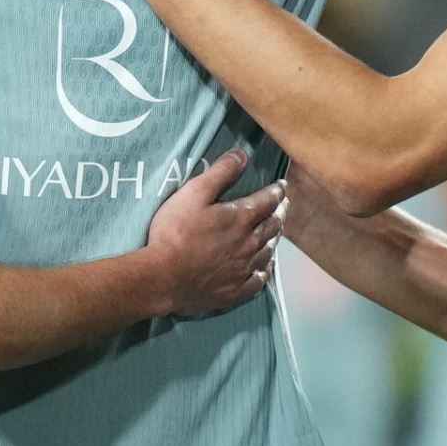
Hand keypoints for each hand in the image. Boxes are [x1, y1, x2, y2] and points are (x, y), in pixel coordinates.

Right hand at [147, 149, 286, 316]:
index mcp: (240, 218)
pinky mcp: (235, 291)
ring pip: (268, 251)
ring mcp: (243, 270)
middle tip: (283, 204)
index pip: (268, 200)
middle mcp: (248, 244)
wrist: (163, 277)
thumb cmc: (175, 232)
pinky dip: (266, 270)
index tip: (282, 185)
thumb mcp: (194, 192)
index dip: (277, 191)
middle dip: (280, 212)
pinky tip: (266, 267)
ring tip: (277, 231)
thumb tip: (243, 154)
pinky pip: (259, 280)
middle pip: (272, 225)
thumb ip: (221, 171)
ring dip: (275, 238)